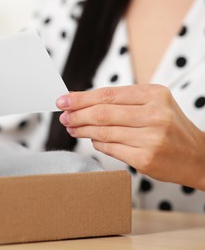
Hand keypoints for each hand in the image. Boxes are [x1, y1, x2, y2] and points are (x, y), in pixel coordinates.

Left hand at [56, 84, 204, 189]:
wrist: (197, 156)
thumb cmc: (171, 128)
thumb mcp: (154, 104)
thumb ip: (122, 101)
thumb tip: (83, 101)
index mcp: (155, 95)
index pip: (108, 94)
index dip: (81, 98)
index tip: (64, 100)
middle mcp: (154, 114)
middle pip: (102, 113)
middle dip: (77, 114)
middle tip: (63, 116)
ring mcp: (151, 138)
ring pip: (103, 132)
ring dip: (82, 130)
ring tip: (72, 127)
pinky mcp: (145, 159)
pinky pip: (110, 148)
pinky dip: (97, 143)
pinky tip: (91, 139)